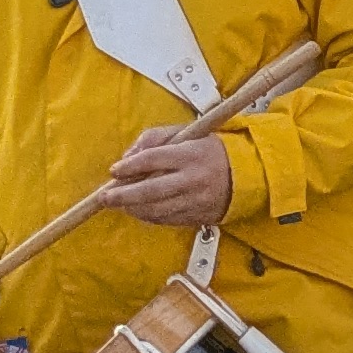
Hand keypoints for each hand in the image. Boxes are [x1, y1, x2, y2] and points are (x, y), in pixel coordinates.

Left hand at [96, 125, 237, 230]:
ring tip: (119, 204)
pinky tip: (139, 210)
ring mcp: (195, 200)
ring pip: (156, 209)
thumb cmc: (212, 151)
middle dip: (123, 195)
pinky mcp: (197, 215)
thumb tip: (128, 156)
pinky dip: (148, 216)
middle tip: (105, 197)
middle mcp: (193, 178)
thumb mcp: (187, 133)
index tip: (115, 170)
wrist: (246, 175)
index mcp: (191, 154)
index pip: (152, 159)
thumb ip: (155, 138)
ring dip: (133, 208)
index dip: (129, 166)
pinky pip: (166, 219)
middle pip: (150, 190)